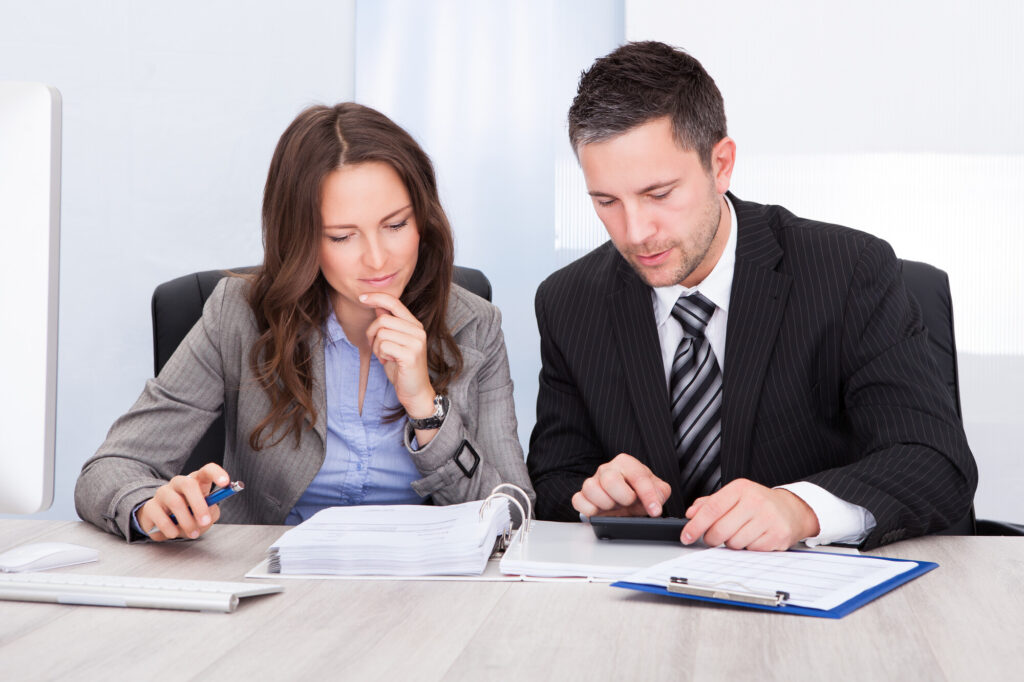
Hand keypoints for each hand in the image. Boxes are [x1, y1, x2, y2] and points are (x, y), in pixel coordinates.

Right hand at [138, 463, 229, 540]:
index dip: (216, 473)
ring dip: (186, 521)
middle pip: (188, 484)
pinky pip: (160, 516)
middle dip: (199, 505)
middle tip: (205, 522)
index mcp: (196, 481)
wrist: (162, 524)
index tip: (225, 482)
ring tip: (193, 533)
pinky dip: (169, 528)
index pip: (207, 470)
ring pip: (175, 502)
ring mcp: (163, 493)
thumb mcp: (205, 515)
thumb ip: (211, 513)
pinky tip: (174, 533)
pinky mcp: (150, 506)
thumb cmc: (189, 515)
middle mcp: (179, 483)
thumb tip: (208, 514)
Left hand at [360, 292, 435, 417]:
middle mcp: (418, 331)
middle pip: (383, 320)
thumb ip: (389, 324)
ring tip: (385, 356)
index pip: (394, 302)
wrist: (415, 391)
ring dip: (377, 347)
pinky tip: (389, 362)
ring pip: (381, 334)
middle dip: (372, 334)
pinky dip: (381, 355)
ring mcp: (416, 342)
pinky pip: (384, 346)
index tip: (361, 297)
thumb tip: (378, 306)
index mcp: (414, 325)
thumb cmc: (402, 368)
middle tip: (375, 347)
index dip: (376, 297)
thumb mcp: (394, 343)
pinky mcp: (411, 355)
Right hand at [572, 453, 671, 517]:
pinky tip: (600, 512)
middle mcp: (607, 470)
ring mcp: (592, 481)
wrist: (623, 500)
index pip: (638, 477)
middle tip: (629, 503)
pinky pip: (578, 500)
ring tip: (615, 507)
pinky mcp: (582, 496)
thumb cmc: (637, 492)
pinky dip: (589, 509)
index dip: (648, 496)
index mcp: (626, 463)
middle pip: (610, 480)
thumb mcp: (656, 490)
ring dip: (606, 504)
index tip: (655, 510)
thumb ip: (660, 493)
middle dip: (623, 497)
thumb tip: (656, 502)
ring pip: (591, 488)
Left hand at [681, 478, 820, 550]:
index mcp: (740, 488)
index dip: (696, 525)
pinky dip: (748, 548)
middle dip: (712, 538)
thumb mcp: (734, 496)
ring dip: (732, 543)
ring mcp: (768, 518)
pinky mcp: (778, 535)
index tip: (686, 536)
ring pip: (734, 543)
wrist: (791, 509)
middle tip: (715, 537)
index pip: (712, 508)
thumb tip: (690, 514)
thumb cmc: (758, 503)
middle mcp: (755, 501)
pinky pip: (751, 550)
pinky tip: (754, 537)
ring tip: (740, 533)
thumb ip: (710, 503)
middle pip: (720, 529)